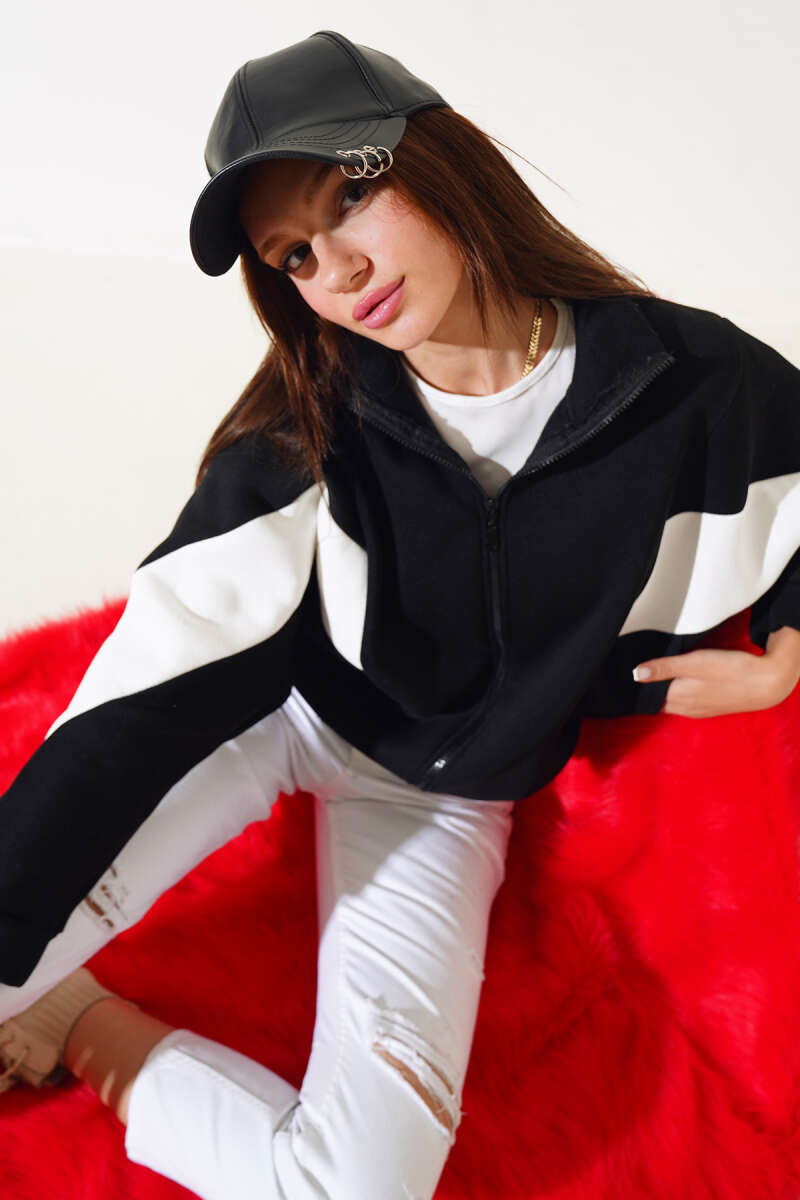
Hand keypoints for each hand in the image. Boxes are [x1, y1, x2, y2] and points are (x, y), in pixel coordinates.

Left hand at [633, 633, 799, 717]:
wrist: (767, 684)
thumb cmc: (730, 670)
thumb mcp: (693, 663)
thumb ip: (663, 668)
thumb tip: (634, 674)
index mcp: (676, 699)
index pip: (646, 698)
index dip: (637, 688)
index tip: (626, 675)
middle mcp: (685, 709)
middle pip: (658, 700)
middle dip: (648, 689)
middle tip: (638, 672)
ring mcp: (698, 711)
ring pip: (672, 702)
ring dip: (664, 691)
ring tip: (657, 674)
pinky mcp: (710, 708)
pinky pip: (687, 702)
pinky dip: (680, 693)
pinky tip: (683, 682)